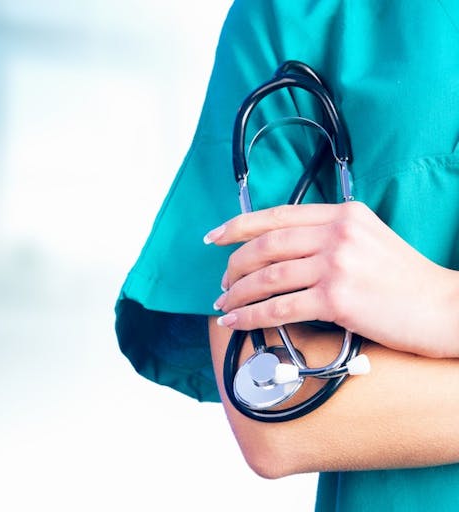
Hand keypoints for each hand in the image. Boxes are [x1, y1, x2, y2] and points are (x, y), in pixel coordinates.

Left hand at [204, 201, 458, 357]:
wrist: (445, 309)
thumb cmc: (405, 280)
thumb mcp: (368, 239)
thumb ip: (328, 235)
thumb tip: (279, 250)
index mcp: (343, 214)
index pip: (276, 216)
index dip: (238, 226)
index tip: (214, 237)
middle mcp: (337, 234)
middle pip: (265, 246)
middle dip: (234, 266)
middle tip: (222, 283)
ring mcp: (337, 265)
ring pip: (267, 278)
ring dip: (238, 293)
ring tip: (224, 304)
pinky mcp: (336, 299)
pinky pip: (278, 308)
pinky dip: (250, 316)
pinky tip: (236, 322)